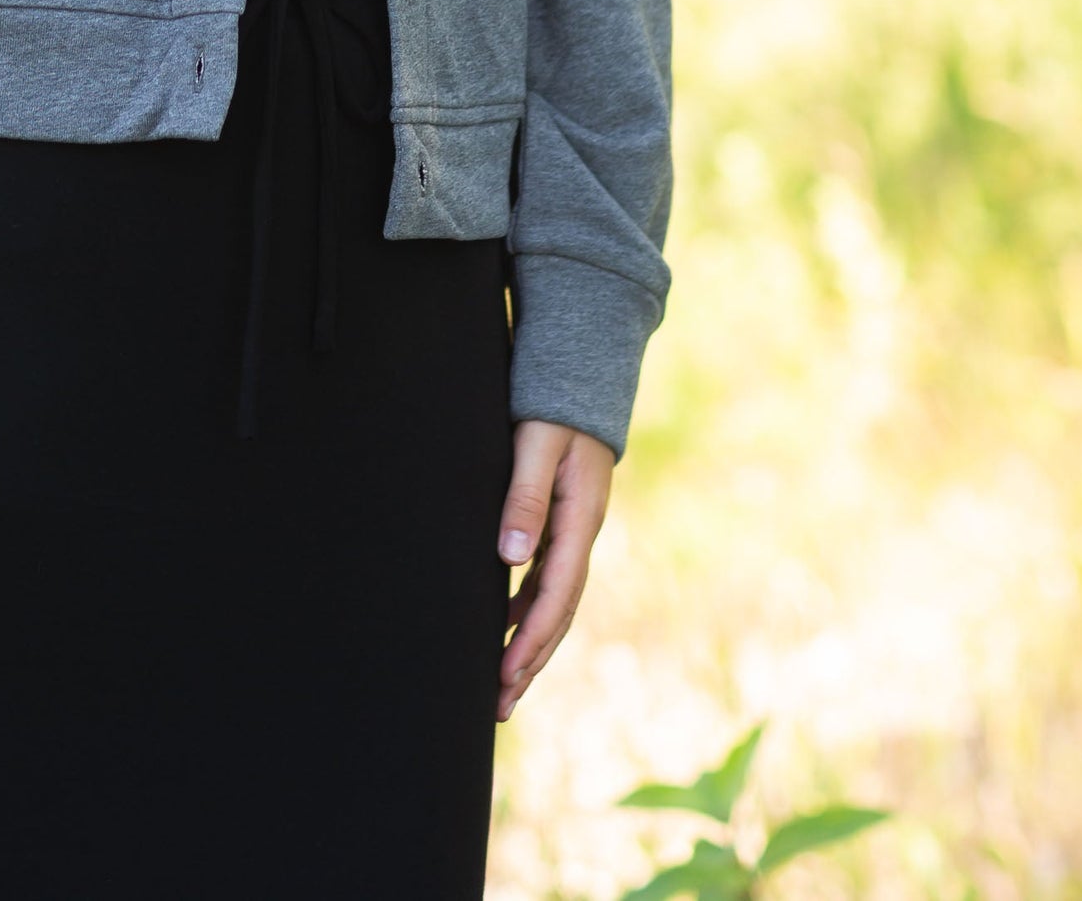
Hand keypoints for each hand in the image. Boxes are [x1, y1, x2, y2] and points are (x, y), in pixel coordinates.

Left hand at [496, 420, 612, 720]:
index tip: (506, 674)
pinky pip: (546, 580)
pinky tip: (502, 627)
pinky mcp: (561, 524)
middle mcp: (580, 534)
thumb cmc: (555, 406)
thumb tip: (511, 557)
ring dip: (529, 643)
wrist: (581, 376)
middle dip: (531, 660)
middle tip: (500, 704)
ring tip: (501, 685)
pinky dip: (526, 610)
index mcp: (579, 520)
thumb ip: (524, 496)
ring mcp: (572, 532)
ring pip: (552, 602)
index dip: (530, 640)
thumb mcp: (537, 443)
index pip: (556, 595)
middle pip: (558, 612)